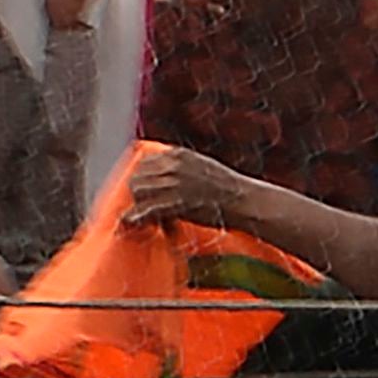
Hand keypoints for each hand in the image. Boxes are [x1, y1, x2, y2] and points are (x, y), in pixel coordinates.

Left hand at [118, 141, 253, 227]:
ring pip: (138, 192)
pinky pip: (147, 210)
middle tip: (150, 208)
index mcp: (178, 154)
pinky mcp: (176, 203)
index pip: (144, 162)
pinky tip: (135, 223)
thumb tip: (162, 177)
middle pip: (138, 177)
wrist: (242, 200)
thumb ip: (179, 167)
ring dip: (141, 206)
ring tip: (154, 216)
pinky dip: (138, 218)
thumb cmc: (225, 187)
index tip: (148, 191)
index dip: (143, 178)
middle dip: (140, 194)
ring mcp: (174, 183)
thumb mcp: (200, 165)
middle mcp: (173, 166)